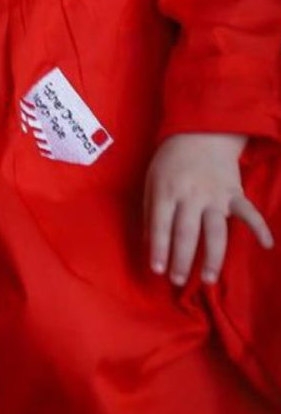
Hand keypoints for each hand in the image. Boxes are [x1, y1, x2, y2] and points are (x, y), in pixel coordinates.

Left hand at [145, 132, 272, 286]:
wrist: (201, 132)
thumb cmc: (171, 160)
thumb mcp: (152, 180)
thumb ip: (150, 212)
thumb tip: (148, 245)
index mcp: (167, 190)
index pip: (161, 224)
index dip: (159, 248)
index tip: (157, 270)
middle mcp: (191, 195)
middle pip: (187, 232)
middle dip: (182, 259)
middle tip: (178, 281)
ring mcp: (215, 195)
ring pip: (215, 230)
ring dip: (213, 256)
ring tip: (208, 279)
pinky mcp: (234, 193)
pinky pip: (248, 212)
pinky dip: (259, 227)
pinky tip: (266, 245)